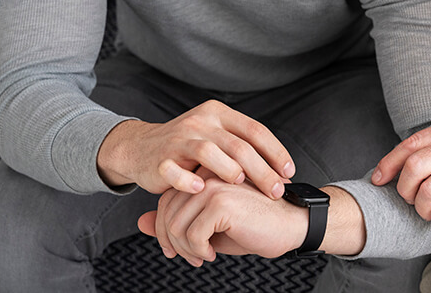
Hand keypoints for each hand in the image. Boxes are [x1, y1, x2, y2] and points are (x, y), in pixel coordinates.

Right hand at [97, 99, 294, 197]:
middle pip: (237, 144)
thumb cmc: (188, 148)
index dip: (276, 151)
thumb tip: (282, 171)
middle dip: (261, 170)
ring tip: (242, 185)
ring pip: (208, 151)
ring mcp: (178, 140)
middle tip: (277, 190)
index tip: (290, 172)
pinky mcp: (159, 159)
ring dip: (228, 169)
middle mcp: (200, 122)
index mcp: (218, 114)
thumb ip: (243, 147)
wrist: (139, 148)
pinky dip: (188, 180)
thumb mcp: (216, 137)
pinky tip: (201, 189)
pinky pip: (174, 170)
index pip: (255, 130)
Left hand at [138, 167, 307, 265]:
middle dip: (172, 242)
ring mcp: (214, 184)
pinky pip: (192, 234)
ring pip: (175, 224)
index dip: (166, 230)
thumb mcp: (208, 226)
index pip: (166, 200)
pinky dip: (198, 251)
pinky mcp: (222, 201)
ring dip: (186, 250)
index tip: (180, 249)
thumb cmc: (254, 225)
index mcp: (205, 172)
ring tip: (203, 256)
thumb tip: (140, 223)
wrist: (291, 225)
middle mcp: (207, 172)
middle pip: (166, 212)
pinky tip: (213, 253)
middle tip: (191, 258)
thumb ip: (175, 220)